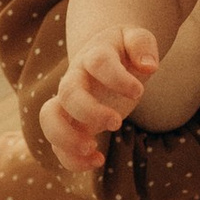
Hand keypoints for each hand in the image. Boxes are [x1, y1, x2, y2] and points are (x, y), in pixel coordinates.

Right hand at [40, 27, 159, 174]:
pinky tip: (97, 160)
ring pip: (49, 118)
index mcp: (94, 55)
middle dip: (90, 111)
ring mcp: (67, 102)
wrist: (103, 57)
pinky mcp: (68, 124)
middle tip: (116, 123)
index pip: (98, 62)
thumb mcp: (136, 39)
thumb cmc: (123, 50)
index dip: (117, 78)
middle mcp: (75, 78)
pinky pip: (57, 143)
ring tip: (92, 149)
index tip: (139, 93)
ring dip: (66, 138)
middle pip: (68, 92)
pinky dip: (71, 159)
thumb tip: (150, 65)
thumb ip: (142, 44)